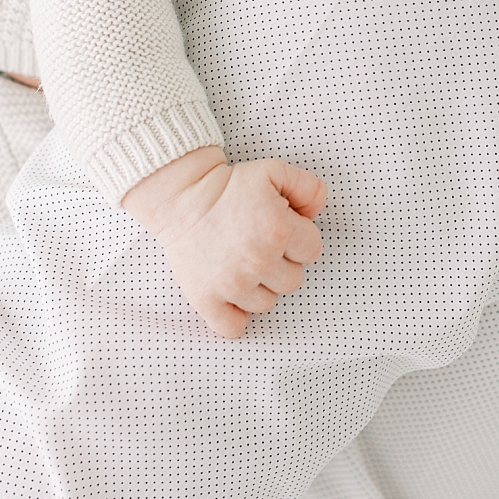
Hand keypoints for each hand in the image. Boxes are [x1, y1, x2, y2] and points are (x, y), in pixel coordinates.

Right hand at [122, 147, 327, 337]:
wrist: (182, 197)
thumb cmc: (227, 185)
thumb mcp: (275, 171)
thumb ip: (309, 187)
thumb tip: (316, 212)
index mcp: (278, 230)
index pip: (313, 250)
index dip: (299, 238)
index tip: (281, 229)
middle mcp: (258, 260)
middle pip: (294, 281)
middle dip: (282, 263)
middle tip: (260, 245)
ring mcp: (232, 284)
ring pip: (267, 304)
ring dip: (260, 287)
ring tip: (242, 263)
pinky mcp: (207, 299)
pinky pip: (234, 327)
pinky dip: (235, 316)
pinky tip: (232, 294)